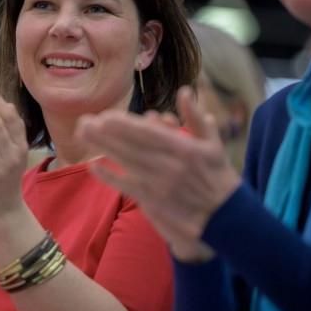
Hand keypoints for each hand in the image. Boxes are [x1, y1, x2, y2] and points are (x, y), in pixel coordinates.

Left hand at [77, 86, 240, 261]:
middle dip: (106, 133)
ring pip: (126, 163)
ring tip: (84, 135)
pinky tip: (93, 166)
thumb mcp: (214, 144)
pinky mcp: (154, 201)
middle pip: (131, 146)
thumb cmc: (219, 178)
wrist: (227, 219)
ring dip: (103, 148)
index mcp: (184, 149)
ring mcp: (160, 185)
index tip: (106, 115)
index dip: (125, 125)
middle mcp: (169, 166)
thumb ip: (196, 118)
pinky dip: (110, 177)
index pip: (148, 134)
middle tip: (85, 121)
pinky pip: (127, 187)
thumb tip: (184, 92)